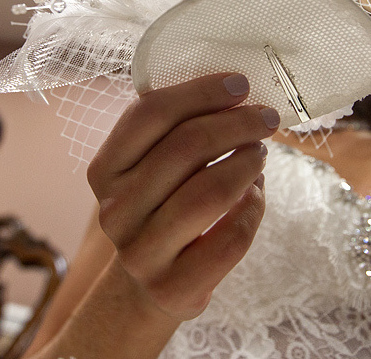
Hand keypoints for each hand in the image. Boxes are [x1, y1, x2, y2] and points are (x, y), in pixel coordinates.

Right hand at [87, 72, 277, 320]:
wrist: (152, 282)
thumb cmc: (162, 207)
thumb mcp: (151, 168)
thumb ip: (176, 130)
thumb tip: (236, 93)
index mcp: (105, 170)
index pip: (151, 114)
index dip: (200, 93)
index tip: (240, 84)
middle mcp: (115, 210)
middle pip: (186, 147)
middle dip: (236, 123)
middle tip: (266, 117)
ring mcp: (141, 251)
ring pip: (208, 192)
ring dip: (246, 163)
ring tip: (261, 152)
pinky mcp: (173, 285)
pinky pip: (230, 238)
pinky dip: (253, 209)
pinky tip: (257, 194)